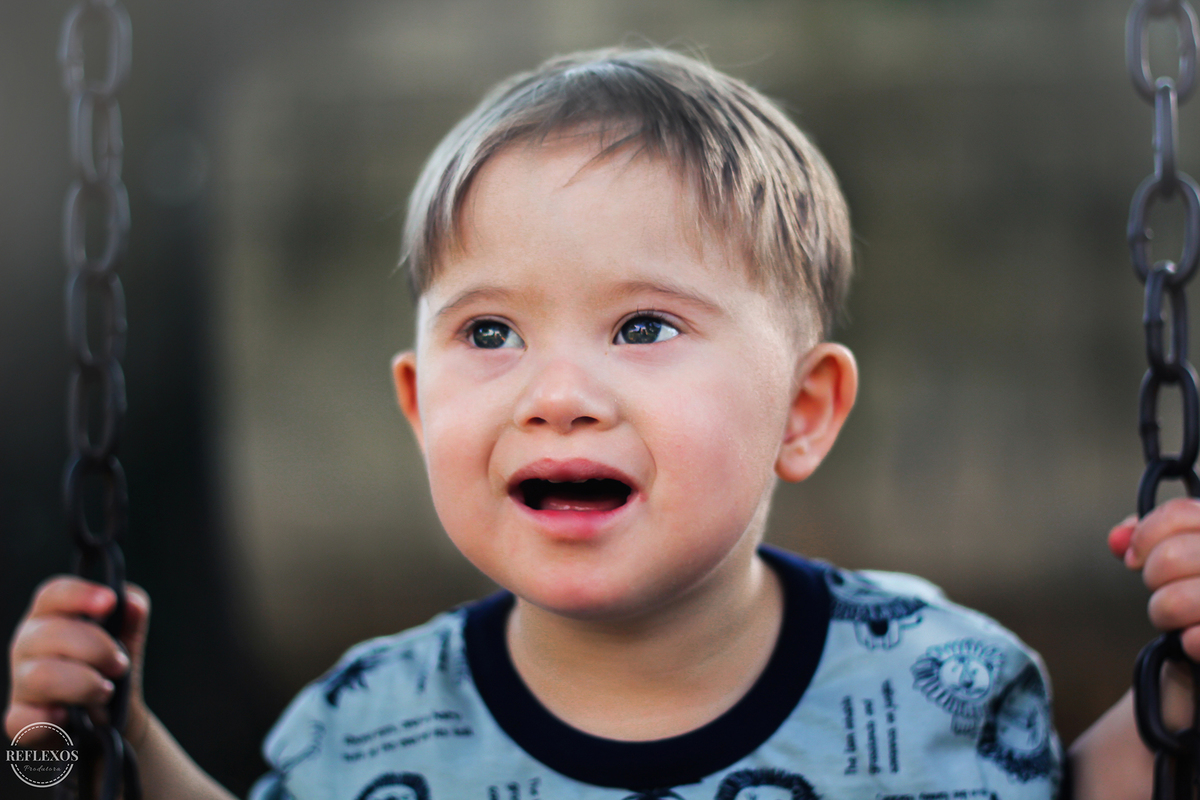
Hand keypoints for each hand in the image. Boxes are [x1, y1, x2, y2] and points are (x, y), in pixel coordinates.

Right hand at [6, 576, 150, 746]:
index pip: (53, 594)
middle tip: (120, 666)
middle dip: (97, 649)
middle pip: (51, 633)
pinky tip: (68, 716)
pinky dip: (50, 719)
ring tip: (104, 692)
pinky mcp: (19, 720)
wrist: (115, 716)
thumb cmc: (111, 666)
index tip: (109, 602)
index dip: (80, 595)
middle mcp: (28, 644)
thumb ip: (132, 614)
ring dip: (84, 685)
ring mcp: (20, 682)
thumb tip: (131, 604)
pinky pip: (24, 720)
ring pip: (42, 676)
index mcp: (51, 616)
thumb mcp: (127, 636)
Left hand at [1109, 498, 1199, 731]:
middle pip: (1172, 556)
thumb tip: (1118, 537)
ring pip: (1177, 598)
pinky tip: (1189, 642)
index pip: (1183, 513)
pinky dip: (1189, 640)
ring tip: (1177, 619)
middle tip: (1163, 590)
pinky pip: (1198, 637)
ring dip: (1165, 612)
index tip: (1134, 557)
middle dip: (1154, 576)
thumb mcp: (1177, 562)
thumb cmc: (1196, 598)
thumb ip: (1148, 539)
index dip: (1147, 534)